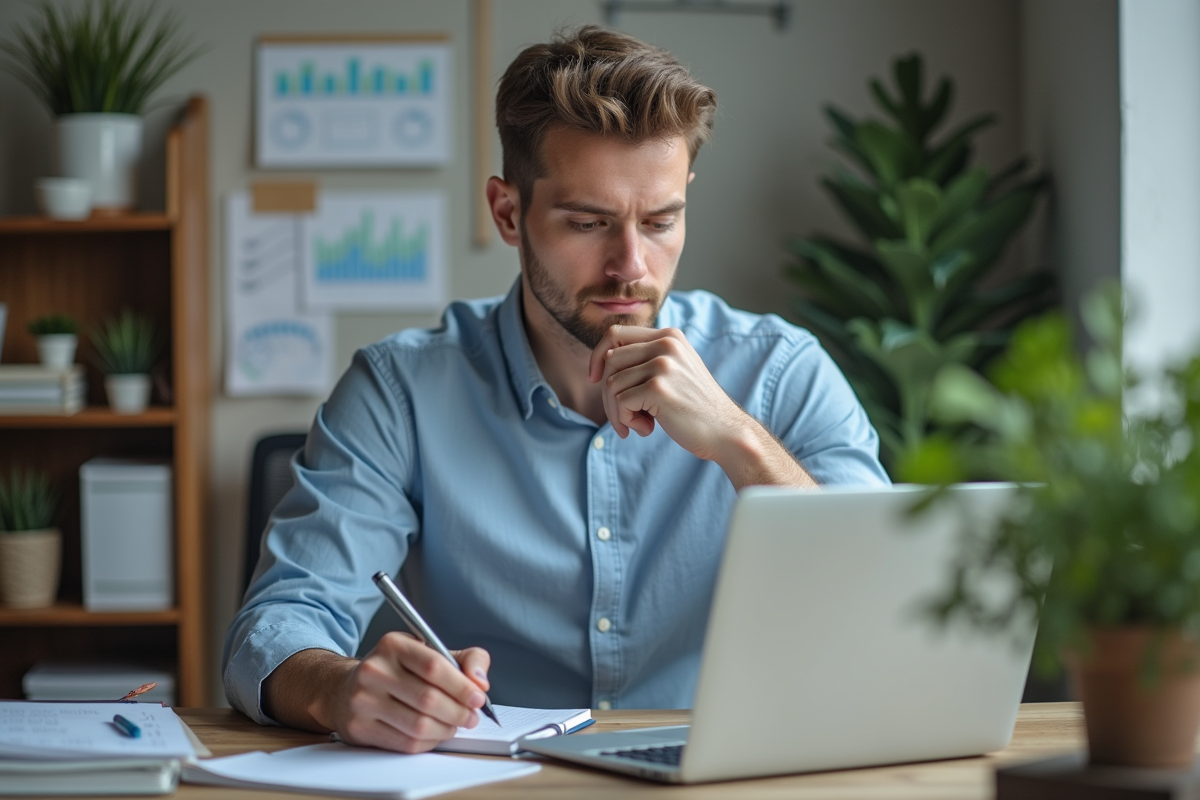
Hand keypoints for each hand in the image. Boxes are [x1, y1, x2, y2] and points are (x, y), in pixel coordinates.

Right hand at [330, 633, 490, 753]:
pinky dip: (429, 742)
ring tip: (454, 725)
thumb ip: (464, 659)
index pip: (434, 666)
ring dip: (446, 730)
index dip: (462, 686)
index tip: (478, 698)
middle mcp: (374, 670)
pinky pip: (405, 743)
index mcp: (393, 645)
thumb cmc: (396, 670)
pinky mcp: (360, 727)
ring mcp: (363, 700)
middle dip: (458, 712)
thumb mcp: (428, 651)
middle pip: (429, 699)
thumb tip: (480, 682)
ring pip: (419, 725)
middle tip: (471, 717)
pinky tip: (434, 734)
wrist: (346, 688)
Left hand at [587, 325, 743, 460]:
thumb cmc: (695, 407)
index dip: (598, 356)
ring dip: (618, 412)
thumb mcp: (675, 370)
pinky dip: (626, 421)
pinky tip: (647, 429)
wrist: (726, 431)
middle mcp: (666, 343)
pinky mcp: (658, 388)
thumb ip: (646, 358)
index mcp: (669, 336)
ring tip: (642, 424)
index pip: (615, 333)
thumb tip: (603, 359)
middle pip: (609, 360)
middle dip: (608, 393)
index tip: (595, 379)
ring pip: (611, 384)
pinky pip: (620, 403)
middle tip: (625, 417)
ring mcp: (662, 364)